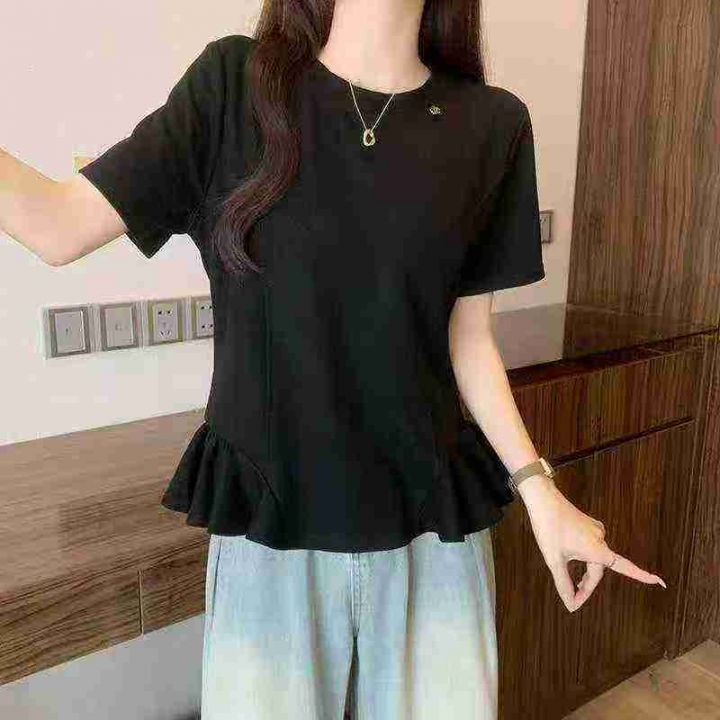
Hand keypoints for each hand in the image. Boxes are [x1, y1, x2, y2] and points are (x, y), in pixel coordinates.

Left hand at [516, 474, 666, 611]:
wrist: (543, 498)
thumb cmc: (548, 529)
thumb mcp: (553, 560)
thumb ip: (563, 584)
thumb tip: (571, 605)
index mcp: (597, 550)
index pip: (619, 571)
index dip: (628, 581)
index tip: (652, 584)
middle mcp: (601, 539)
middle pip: (597, 570)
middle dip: (586, 585)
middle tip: (572, 599)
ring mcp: (596, 530)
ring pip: (594, 558)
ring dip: (585, 572)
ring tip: (573, 584)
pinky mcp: (588, 524)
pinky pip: (590, 546)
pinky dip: (583, 557)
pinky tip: (572, 556)